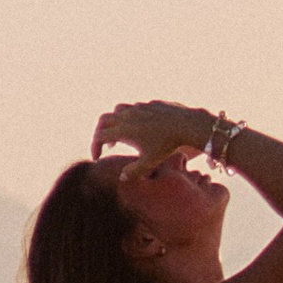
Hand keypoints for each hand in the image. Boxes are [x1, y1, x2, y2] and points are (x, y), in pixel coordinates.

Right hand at [91, 100, 210, 171]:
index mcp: (124, 130)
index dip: (95, 147)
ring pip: (118, 109)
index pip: (100, 136)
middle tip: (104, 144)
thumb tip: (122, 178)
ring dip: (115, 121)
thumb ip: (134, 171)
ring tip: (119, 133)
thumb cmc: (167, 145)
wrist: (186, 124)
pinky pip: (135, 107)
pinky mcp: (150, 104)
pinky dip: (131, 116)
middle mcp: (128, 116)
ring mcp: (139, 107)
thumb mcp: (150, 162)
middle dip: (100, 132)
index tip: (98, 158)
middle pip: (104, 120)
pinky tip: (140, 126)